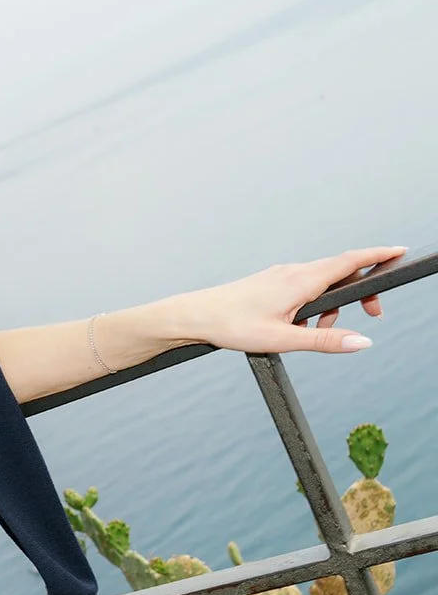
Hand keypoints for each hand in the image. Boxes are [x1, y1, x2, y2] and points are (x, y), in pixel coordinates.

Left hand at [180, 246, 404, 354]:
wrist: (193, 317)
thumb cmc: (232, 326)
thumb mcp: (283, 340)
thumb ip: (324, 342)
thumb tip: (363, 342)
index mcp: (301, 280)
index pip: (351, 260)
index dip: (379, 255)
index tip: (401, 252)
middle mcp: (293, 271)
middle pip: (341, 271)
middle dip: (361, 290)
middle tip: (373, 314)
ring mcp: (280, 275)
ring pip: (321, 283)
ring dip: (332, 304)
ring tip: (319, 332)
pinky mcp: (270, 283)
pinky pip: (302, 288)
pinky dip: (313, 304)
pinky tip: (299, 327)